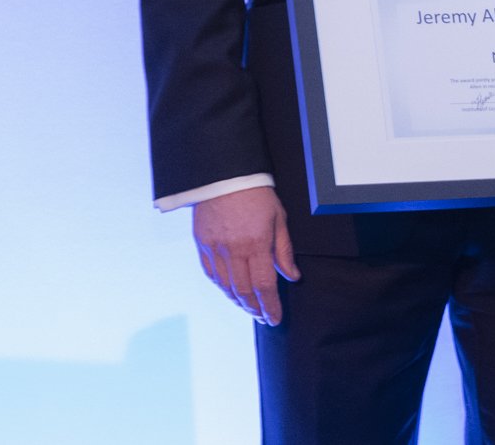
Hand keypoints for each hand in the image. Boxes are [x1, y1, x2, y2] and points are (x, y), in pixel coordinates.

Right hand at [193, 186, 298, 325]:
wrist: (225, 175)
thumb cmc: (256, 194)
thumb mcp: (279, 218)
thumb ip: (284, 251)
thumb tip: (292, 276)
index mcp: (256, 243)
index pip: (264, 285)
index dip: (270, 305)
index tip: (275, 318)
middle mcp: (234, 250)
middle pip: (243, 291)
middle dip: (255, 308)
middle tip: (263, 317)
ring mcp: (215, 248)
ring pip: (226, 286)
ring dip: (238, 301)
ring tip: (250, 308)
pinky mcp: (202, 244)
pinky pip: (211, 273)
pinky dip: (222, 287)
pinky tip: (230, 292)